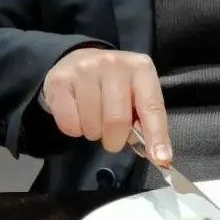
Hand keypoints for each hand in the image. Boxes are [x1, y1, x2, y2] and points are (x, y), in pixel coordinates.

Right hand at [43, 48, 171, 164]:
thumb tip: (157, 154)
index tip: (160, 159)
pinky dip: (75, 130)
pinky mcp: (59, 80)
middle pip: (117, 120)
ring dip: (95, 134)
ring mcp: (84, 69)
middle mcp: (114, 64)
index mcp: (140, 68)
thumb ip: (147, 121)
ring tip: (95, 121)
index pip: (152, 107)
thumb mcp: (137, 96)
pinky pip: (70, 124)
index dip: (156, 136)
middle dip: (116, 140)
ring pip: (92, 124)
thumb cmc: (115, 86)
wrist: (79, 61)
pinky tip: (79, 116)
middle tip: (113, 138)